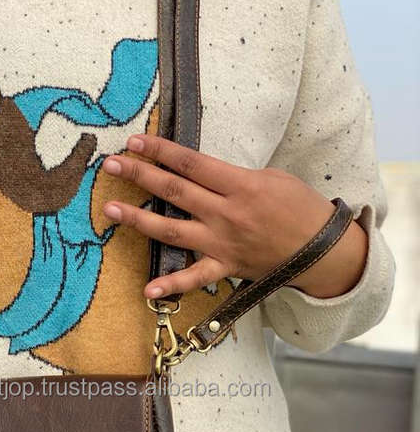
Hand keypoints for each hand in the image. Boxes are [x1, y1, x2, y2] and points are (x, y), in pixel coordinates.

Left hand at [100, 134, 368, 300]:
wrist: (322, 249)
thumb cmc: (300, 208)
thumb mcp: (271, 178)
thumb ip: (232, 178)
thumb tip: (201, 174)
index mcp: (240, 185)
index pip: (191, 164)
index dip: (161, 151)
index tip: (134, 141)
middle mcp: (225, 214)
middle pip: (174, 191)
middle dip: (140, 175)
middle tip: (110, 165)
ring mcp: (222, 243)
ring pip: (172, 230)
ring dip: (138, 220)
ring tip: (109, 211)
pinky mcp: (225, 267)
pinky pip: (195, 278)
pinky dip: (172, 285)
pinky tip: (148, 289)